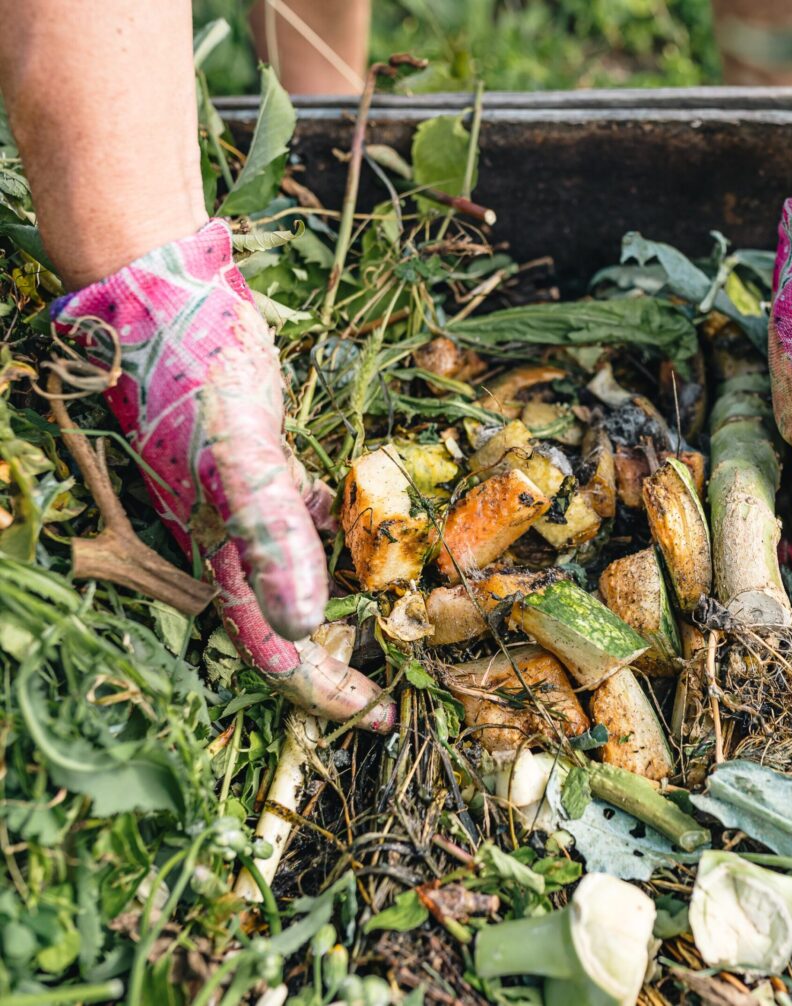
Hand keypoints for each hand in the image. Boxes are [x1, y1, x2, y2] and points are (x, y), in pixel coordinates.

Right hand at [52, 219, 393, 730]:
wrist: (166, 304)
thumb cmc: (193, 380)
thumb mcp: (237, 457)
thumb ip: (270, 534)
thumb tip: (307, 624)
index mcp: (221, 554)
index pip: (272, 647)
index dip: (321, 690)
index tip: (376, 715)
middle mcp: (233, 540)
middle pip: (286, 623)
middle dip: (336, 660)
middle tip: (392, 683)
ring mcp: (247, 502)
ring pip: (299, 572)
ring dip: (344, 600)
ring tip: (394, 618)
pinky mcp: (262, 462)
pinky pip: (305, 513)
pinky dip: (338, 530)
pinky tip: (368, 527)